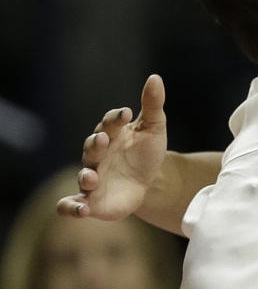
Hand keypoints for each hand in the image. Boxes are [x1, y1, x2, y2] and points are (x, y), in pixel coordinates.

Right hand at [57, 75, 167, 220]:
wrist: (149, 181)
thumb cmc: (147, 151)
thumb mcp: (154, 127)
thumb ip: (152, 104)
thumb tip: (155, 77)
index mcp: (111, 134)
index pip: (110, 123)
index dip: (115, 118)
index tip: (126, 113)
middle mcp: (97, 155)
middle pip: (92, 148)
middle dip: (96, 144)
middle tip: (103, 140)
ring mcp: (92, 178)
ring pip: (83, 176)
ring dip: (86, 177)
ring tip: (93, 178)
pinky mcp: (91, 201)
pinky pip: (72, 205)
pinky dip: (71, 208)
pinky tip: (81, 211)